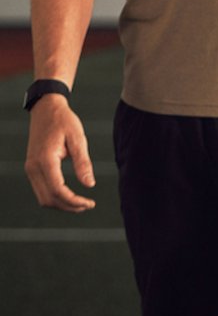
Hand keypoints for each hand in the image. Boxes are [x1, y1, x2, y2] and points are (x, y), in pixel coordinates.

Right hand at [24, 94, 95, 212]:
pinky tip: (70, 195)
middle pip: (49, 199)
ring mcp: (30, 169)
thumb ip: (83, 162)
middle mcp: (33, 168)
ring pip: (43, 198)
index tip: (90, 203)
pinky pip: (41, 190)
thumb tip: (90, 185)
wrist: (46, 109)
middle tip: (88, 205)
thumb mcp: (78, 138)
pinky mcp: (32, 168)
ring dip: (61, 204)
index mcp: (45, 160)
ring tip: (81, 203)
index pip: (58, 190)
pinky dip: (55, 197)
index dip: (74, 201)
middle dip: (68, 206)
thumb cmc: (64, 121)